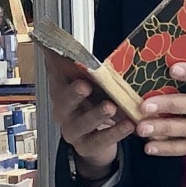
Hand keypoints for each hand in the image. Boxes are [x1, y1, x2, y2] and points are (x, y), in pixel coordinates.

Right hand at [44, 53, 132, 178]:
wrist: (95, 143)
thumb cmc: (92, 107)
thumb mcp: (89, 88)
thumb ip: (85, 69)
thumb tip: (78, 40)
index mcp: (62, 92)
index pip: (56, 77)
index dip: (56, 68)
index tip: (58, 58)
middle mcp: (64, 111)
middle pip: (64, 101)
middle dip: (74, 93)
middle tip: (84, 85)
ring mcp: (73, 131)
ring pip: (83, 123)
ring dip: (96, 114)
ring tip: (110, 107)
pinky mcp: (87, 147)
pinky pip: (100, 140)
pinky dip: (115, 133)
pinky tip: (128, 125)